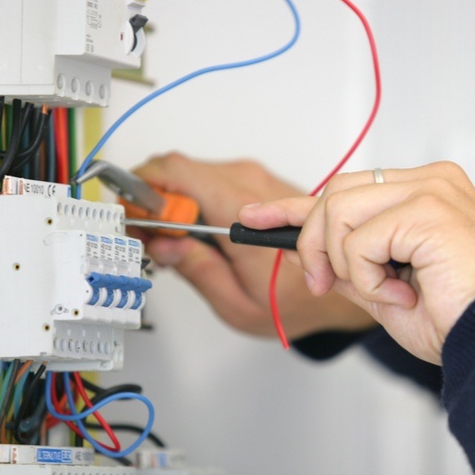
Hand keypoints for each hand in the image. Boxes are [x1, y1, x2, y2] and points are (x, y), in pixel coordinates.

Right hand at [130, 152, 374, 338]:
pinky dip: (195, 201)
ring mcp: (256, 180)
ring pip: (194, 174)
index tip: (131, 216)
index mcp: (240, 212)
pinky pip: (213, 181)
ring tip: (173, 241)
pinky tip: (197, 233)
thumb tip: (163, 243)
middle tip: (148, 236)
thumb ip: (196, 269)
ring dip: (174, 202)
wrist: (342, 281)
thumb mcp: (237, 303)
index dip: (142, 189)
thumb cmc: (298, 299)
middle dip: (154, 200)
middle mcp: (250, 184)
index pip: (175, 172)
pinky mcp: (260, 184)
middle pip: (179, 170)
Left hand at [239, 161, 474, 363]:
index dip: (294, 205)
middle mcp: (428, 181)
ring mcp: (430, 189)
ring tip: (383, 292)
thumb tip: (309, 254)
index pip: (345, 189)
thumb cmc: (459, 317)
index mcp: (424, 193)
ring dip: (346, 264)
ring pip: (338, 210)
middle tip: (325, 284)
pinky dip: (368, 278)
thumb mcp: (386, 289)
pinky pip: (359, 240)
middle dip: (313, 243)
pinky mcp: (427, 208)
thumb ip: (351, 263)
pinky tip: (401, 293)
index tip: (256, 216)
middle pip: (334, 193)